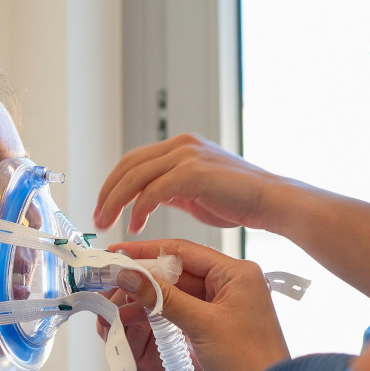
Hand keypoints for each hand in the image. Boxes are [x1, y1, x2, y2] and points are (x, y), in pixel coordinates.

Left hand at [94, 134, 289, 233]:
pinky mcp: (192, 173)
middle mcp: (181, 145)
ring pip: (135, 177)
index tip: (105, 206)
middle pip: (128, 165)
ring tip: (109, 224)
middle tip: (99, 218)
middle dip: (108, 193)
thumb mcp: (198, 190)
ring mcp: (186, 156)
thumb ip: (172, 189)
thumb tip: (148, 200)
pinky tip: (137, 225)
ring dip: (116, 202)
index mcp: (181, 145)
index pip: (135, 159)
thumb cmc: (241, 200)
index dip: (114, 183)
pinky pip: (153, 191)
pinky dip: (139, 210)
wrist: (271, 200)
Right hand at [102, 238, 289, 370]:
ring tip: (115, 312)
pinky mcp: (209, 330)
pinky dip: (154, 319)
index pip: (184, 252)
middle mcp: (227, 286)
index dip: (147, 251)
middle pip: (175, 274)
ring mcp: (218, 308)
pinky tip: (131, 323)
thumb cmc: (249, 361)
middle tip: (110, 286)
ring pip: (172, 297)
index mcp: (235, 274)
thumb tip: (130, 275)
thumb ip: (164, 297)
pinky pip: (177, 316)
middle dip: (141, 282)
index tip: (117, 252)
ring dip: (144, 304)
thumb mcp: (202, 324)